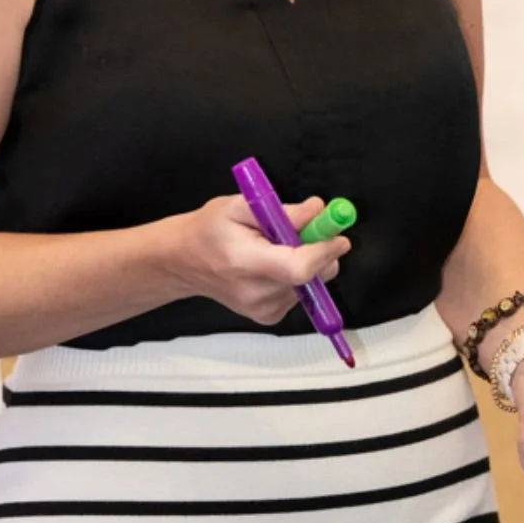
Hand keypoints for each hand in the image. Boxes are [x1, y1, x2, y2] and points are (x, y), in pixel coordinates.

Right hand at [167, 194, 350, 325]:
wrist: (185, 261)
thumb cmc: (210, 230)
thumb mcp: (240, 205)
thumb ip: (282, 209)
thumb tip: (318, 211)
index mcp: (245, 262)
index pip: (298, 268)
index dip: (324, 251)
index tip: (338, 236)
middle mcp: (255, 293)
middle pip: (311, 278)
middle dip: (321, 252)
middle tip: (311, 231)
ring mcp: (263, 310)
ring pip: (310, 285)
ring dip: (308, 263)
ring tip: (279, 247)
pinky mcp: (268, 317)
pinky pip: (300, 294)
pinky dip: (297, 277)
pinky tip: (273, 265)